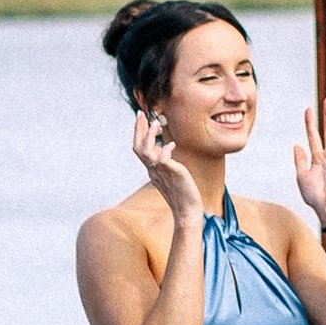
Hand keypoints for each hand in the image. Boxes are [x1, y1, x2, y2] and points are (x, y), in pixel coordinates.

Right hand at [132, 105, 202, 223]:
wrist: (187, 211)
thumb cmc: (182, 193)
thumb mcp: (171, 174)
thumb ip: (165, 162)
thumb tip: (164, 147)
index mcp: (152, 170)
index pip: (139, 149)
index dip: (138, 133)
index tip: (141, 118)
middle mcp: (153, 170)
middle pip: (138, 147)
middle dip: (138, 129)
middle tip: (141, 113)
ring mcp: (161, 173)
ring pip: (146, 152)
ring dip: (149, 135)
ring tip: (157, 123)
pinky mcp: (172, 174)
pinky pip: (163, 159)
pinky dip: (165, 149)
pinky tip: (172, 144)